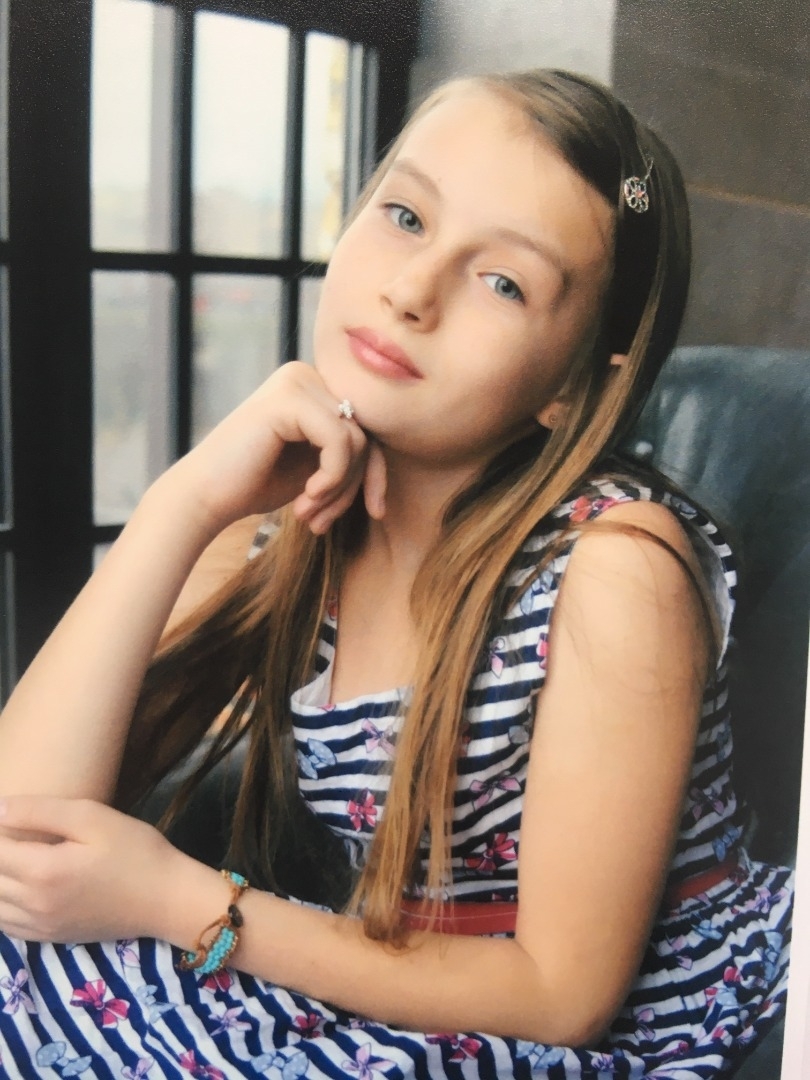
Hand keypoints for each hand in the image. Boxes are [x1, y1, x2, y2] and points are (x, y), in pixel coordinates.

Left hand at [0, 796, 178, 942]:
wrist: (166, 899)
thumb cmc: (135, 851)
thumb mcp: (94, 819)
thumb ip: (42, 812)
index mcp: (43, 870)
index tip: (1, 815)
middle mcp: (33, 903)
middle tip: (6, 834)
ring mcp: (39, 925)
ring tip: (10, 856)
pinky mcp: (49, 938)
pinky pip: (5, 926)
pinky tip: (10, 887)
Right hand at [165, 361, 386, 535]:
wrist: (203, 498)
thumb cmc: (254, 485)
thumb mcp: (315, 467)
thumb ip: (347, 453)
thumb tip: (389, 458)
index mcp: (312, 387)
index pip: (366, 428)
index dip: (374, 474)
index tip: (373, 513)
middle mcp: (305, 375)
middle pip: (366, 433)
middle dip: (355, 485)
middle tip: (323, 522)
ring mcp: (296, 382)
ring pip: (358, 440)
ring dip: (341, 489)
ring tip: (311, 515)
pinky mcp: (288, 399)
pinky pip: (340, 442)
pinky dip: (332, 478)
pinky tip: (306, 499)